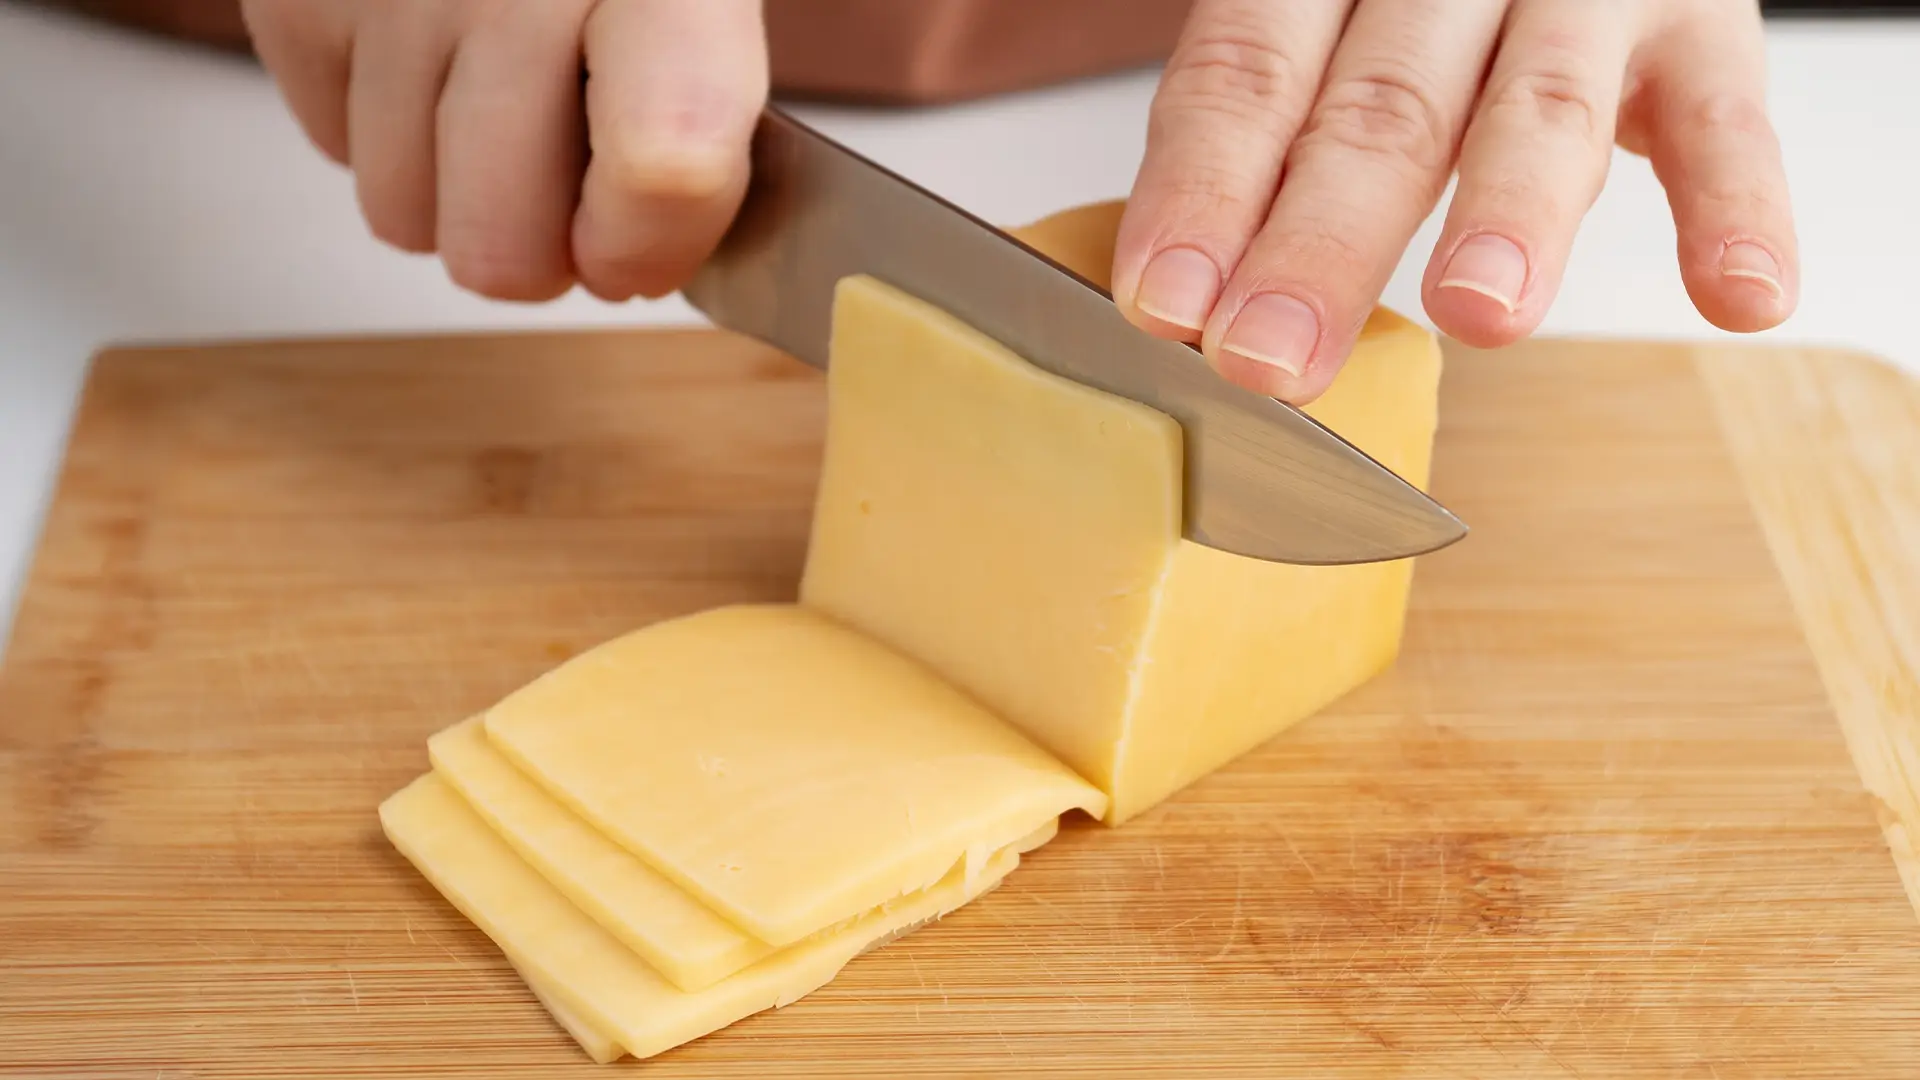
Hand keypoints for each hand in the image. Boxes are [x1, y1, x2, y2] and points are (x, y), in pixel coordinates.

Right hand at [240, 0, 766, 301]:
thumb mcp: (704, 1)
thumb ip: (703, 133)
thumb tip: (639, 260)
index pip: (666, 164)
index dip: (647, 248)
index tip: (641, 249)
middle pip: (502, 242)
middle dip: (540, 253)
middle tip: (568, 189)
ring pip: (407, 218)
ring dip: (454, 194)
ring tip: (499, 97)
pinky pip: (336, 152)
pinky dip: (387, 130)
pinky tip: (435, 53)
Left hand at [1112, 0, 1795, 403]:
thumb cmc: (1410, 3)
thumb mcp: (1324, 35)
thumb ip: (1270, 134)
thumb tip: (1178, 299)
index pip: (1249, 74)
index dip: (1204, 190)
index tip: (1166, 305)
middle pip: (1378, 106)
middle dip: (1320, 242)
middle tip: (1271, 358)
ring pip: (1541, 102)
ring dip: (1511, 212)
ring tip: (1481, 313)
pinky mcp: (1701, 19)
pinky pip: (1725, 116)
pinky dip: (1735, 205)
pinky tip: (1735, 295)